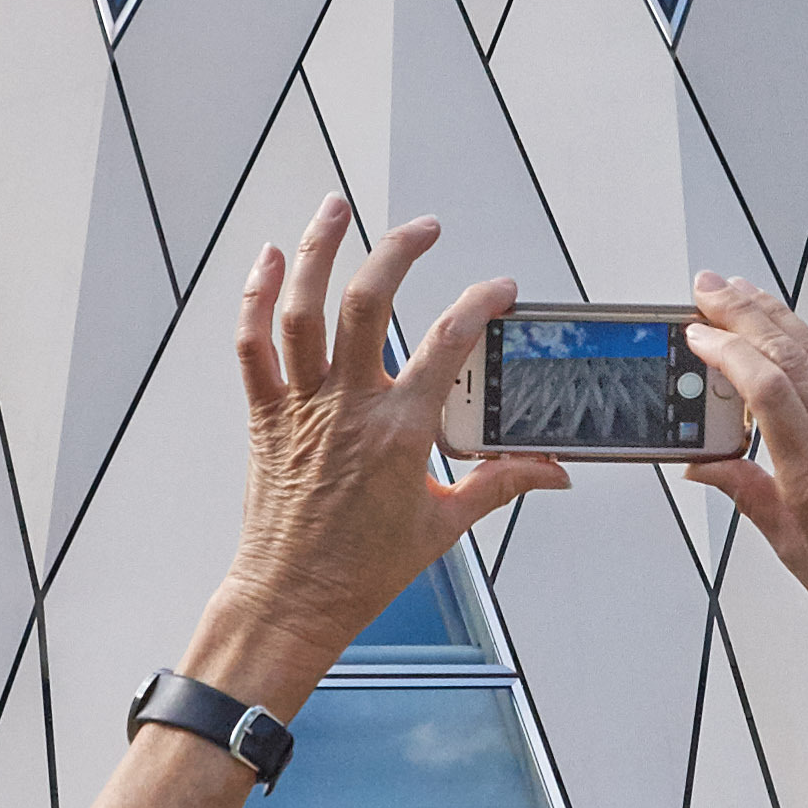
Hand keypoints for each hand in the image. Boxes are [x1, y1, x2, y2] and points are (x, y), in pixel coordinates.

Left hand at [194, 197, 568, 709]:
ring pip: (303, 311)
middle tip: (425, 228)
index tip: (500, 290)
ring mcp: (302, 408)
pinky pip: (254, 346)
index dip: (480, 305)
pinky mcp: (266, 417)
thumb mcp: (445, 526)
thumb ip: (501, 486)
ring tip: (335, 207)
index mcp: (400, 431)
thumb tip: (553, 472)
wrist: (292, 600)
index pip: (449, 344)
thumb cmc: (362, 571)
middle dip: (399, 253)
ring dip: (316, 251)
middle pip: (367, 305)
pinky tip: (268, 260)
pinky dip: (255, 298)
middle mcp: (348, 408)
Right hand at [684, 273, 807, 698]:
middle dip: (747, 314)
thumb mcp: (793, 552)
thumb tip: (704, 463)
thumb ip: (748, 492)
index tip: (698, 333)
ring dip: (780, 321)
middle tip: (710, 289)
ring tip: (743, 297)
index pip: (770, 390)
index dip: (729, 351)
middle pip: (797, 355)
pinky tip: (789, 346)